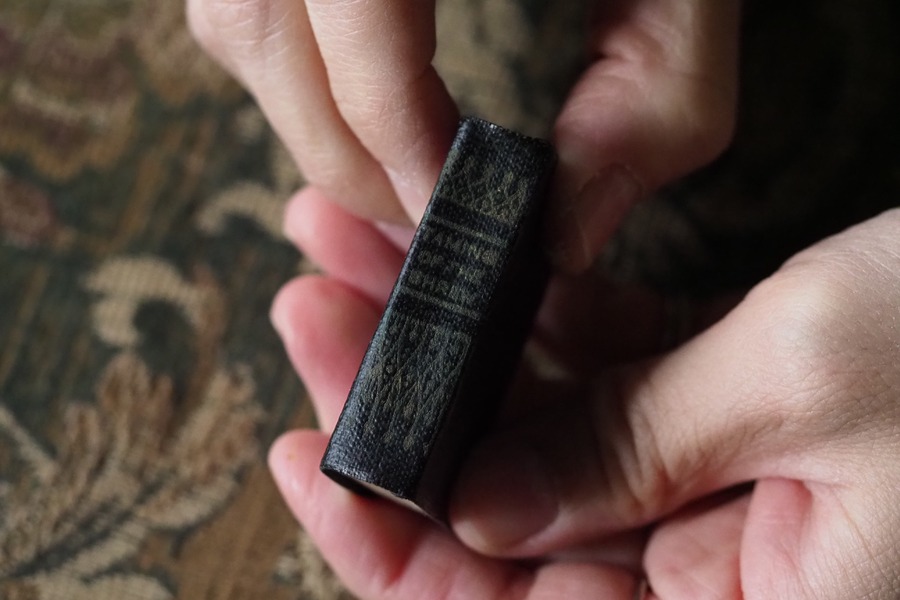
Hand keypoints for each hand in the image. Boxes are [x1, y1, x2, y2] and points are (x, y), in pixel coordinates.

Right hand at [188, 0, 738, 266]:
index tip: (447, 212)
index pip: (357, 17)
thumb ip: (654, 99)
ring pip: (231, 12)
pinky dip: (298, 61)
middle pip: (254, 24)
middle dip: (337, 149)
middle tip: (414, 209)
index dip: (394, 137)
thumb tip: (565, 233)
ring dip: (307, 111)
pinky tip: (369, 88)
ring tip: (394, 160)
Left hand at [269, 190, 899, 598]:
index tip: (310, 457)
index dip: (394, 547)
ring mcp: (704, 484)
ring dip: (446, 336)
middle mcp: (709, 570)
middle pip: (499, 512)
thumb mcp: (801, 382)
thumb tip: (477, 508)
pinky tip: (469, 256)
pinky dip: (530, 313)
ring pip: (532, 425)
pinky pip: (595, 371)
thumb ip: (631, 451)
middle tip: (318, 312)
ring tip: (360, 252)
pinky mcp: (712, 407)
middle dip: (398, 404)